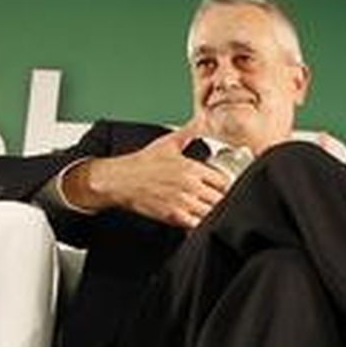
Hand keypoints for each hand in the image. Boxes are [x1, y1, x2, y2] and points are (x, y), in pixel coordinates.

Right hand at [65, 121, 231, 230]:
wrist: (119, 180)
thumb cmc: (142, 163)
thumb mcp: (167, 144)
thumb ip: (188, 133)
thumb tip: (200, 121)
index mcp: (191, 168)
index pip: (224, 181)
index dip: (226, 186)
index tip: (222, 188)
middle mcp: (189, 185)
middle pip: (221, 199)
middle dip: (221, 200)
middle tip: (216, 200)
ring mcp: (182, 202)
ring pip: (211, 213)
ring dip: (212, 212)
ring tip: (207, 209)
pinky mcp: (173, 216)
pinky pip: (197, 225)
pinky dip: (200, 224)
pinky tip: (197, 218)